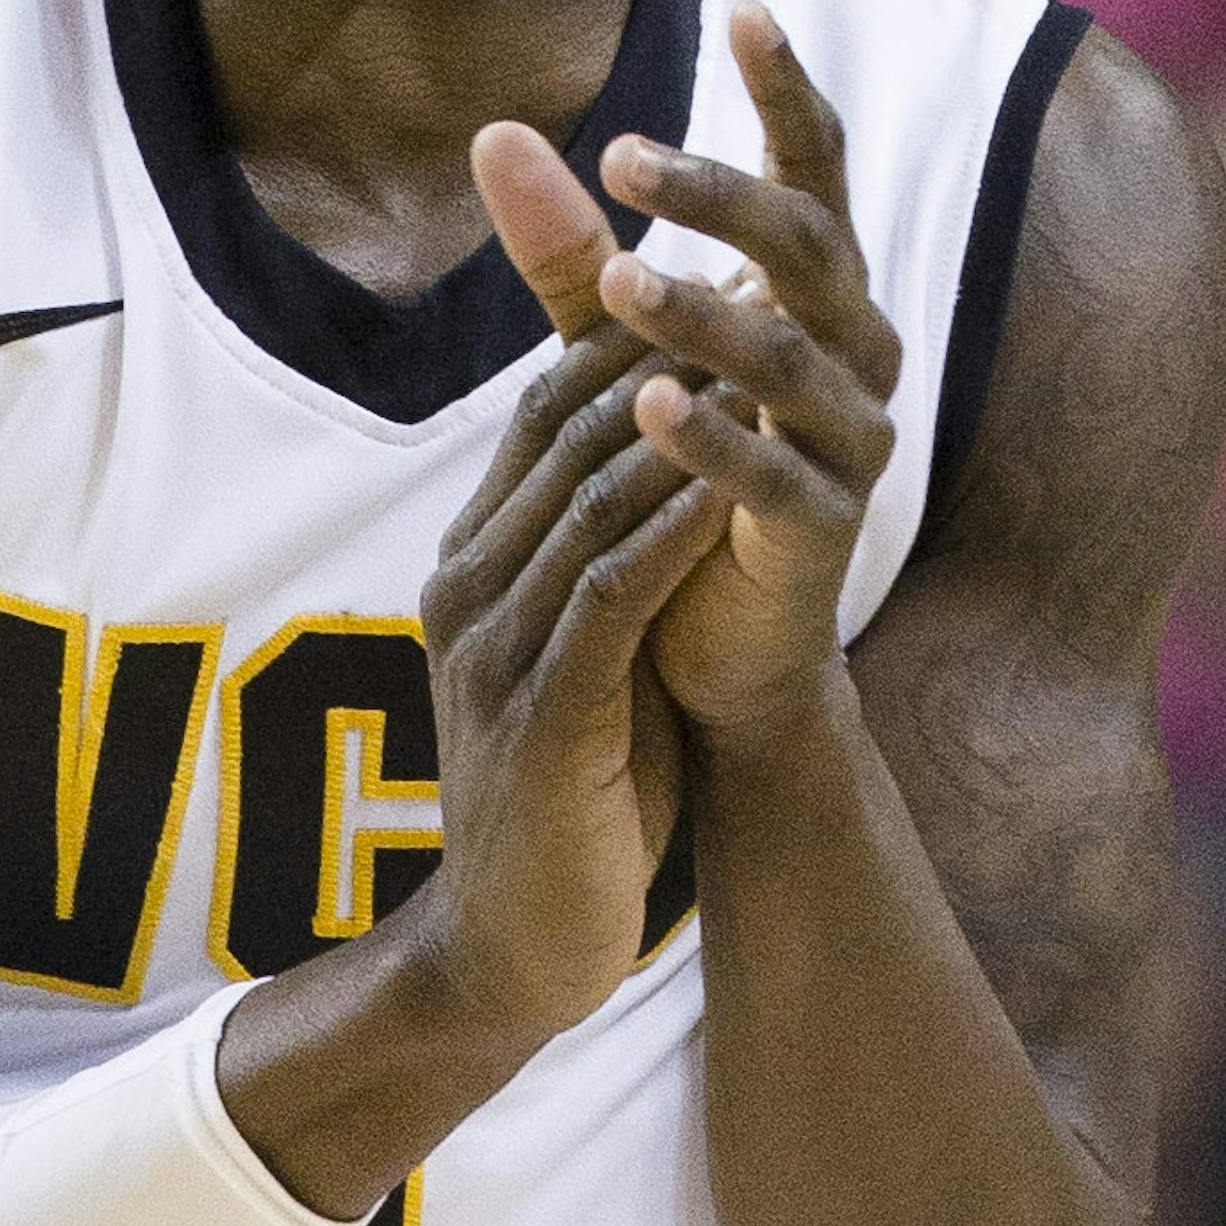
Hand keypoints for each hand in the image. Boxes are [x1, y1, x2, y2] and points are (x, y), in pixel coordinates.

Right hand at [414, 315, 725, 1041]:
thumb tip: (675, 455)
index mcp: (468, 561)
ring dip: (679, 428)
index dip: (623, 340)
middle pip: (564, 435)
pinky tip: (737, 488)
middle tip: (748, 289)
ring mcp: (493, 650)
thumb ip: (604, 553)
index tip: (710, 276)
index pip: (541, 414)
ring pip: (589, 500)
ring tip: (759, 364)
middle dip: (659, 358)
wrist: (511, 949)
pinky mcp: (538, 716)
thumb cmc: (567, 790)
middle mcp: (465, 586)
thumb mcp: (579, 647)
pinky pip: (611, 595)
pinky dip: (674, 532)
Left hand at [477, 3, 901, 759]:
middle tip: (627, 153)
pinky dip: (714, 438)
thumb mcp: (613, 346)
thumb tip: (494, 130)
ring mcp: (850, 440)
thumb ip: (567, 249)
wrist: (711, 647)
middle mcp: (853, 349)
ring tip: (619, 280)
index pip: (812, 170)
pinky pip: (777, 473)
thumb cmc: (673, 472)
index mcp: (814, 292)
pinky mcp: (826, 529)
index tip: (746, 7)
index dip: (787, 92)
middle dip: (723, 197)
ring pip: (792, 355)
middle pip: (811, 245)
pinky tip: (646, 403)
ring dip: (703, 312)